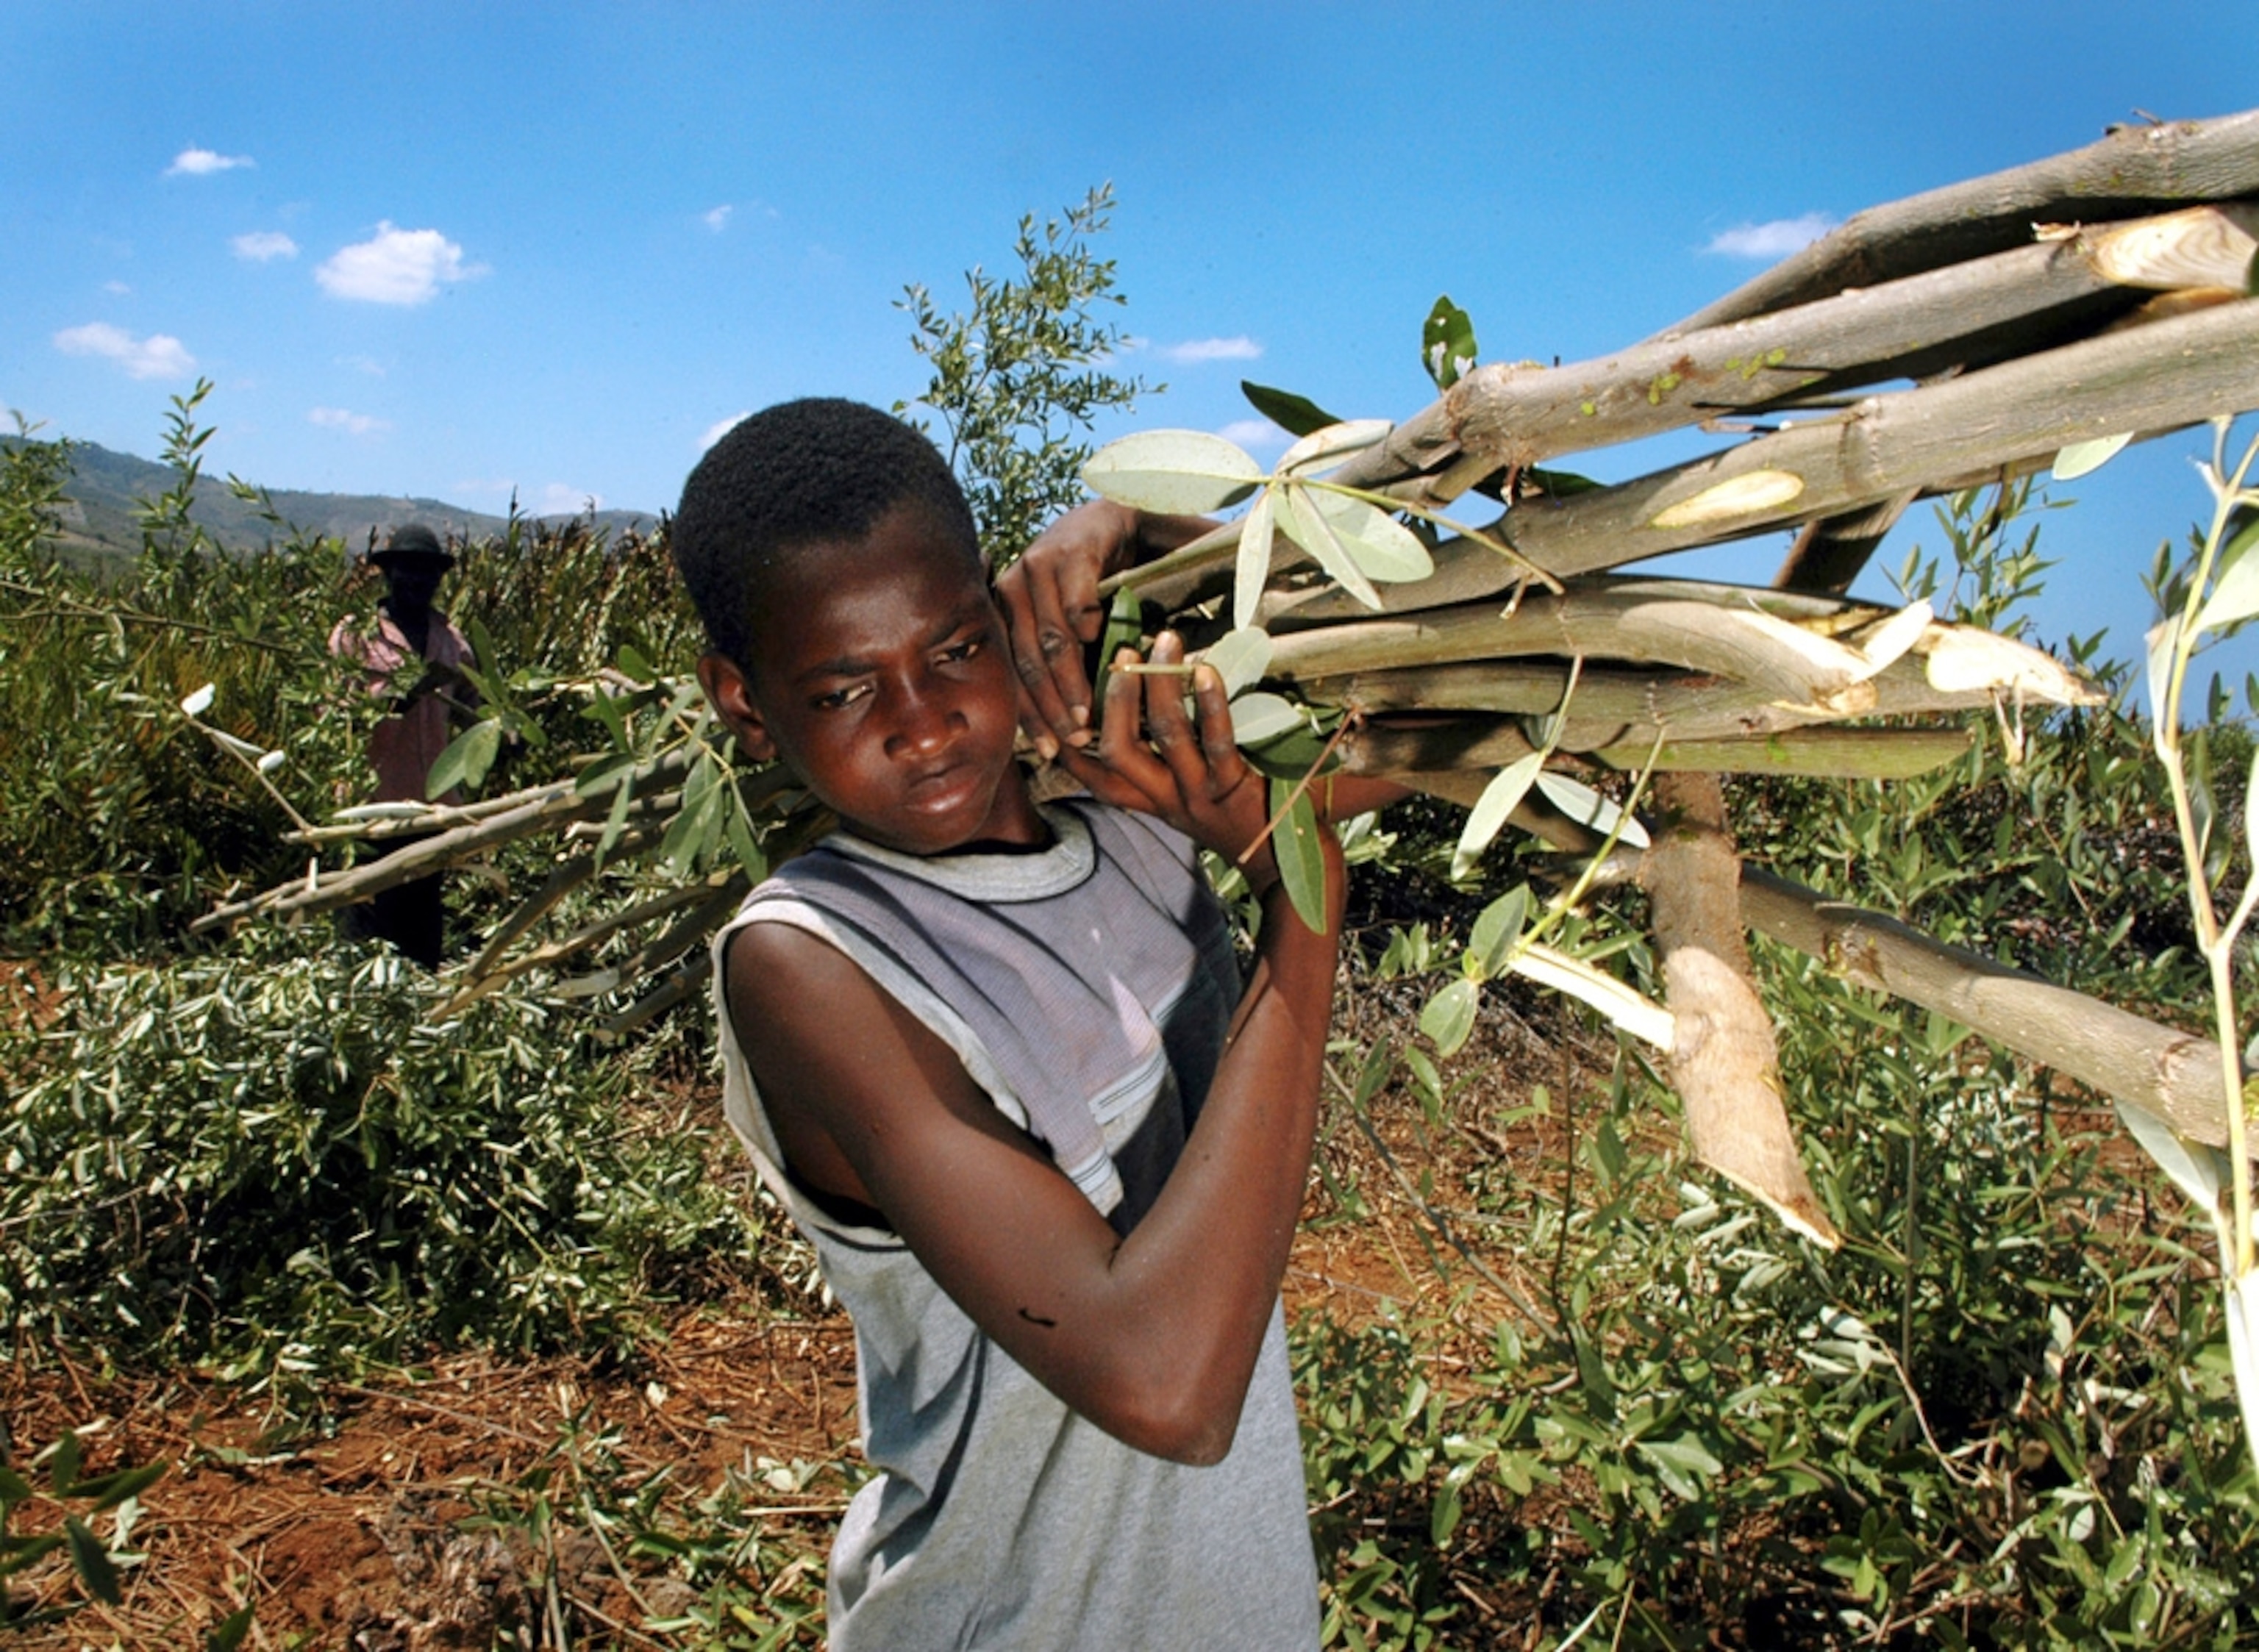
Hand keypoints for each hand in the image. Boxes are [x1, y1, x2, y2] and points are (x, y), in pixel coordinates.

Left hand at [995, 501, 1138, 760]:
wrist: (1113, 523)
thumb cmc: (1090, 586)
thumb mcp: (1067, 627)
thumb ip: (1058, 666)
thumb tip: (1061, 733)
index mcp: (1001, 612)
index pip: (1008, 674)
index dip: (1029, 717)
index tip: (1050, 751)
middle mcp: (1009, 589)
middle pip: (1026, 662)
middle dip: (1052, 707)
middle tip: (1076, 738)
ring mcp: (1036, 567)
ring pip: (1051, 640)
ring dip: (1072, 683)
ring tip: (1089, 713)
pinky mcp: (1069, 552)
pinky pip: (1076, 604)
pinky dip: (1091, 633)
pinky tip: (1109, 659)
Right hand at [1058, 631, 1281, 890]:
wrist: (1292, 873)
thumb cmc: (1248, 828)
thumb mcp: (1199, 808)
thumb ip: (1177, 774)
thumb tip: (1160, 717)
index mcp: (1158, 804)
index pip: (1099, 781)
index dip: (1073, 752)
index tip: (1057, 714)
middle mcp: (1171, 800)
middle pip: (1118, 751)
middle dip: (1115, 699)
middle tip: (1122, 654)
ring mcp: (1200, 793)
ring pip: (1164, 734)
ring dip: (1160, 682)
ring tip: (1163, 643)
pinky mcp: (1234, 786)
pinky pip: (1215, 739)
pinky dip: (1209, 702)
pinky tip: (1204, 671)